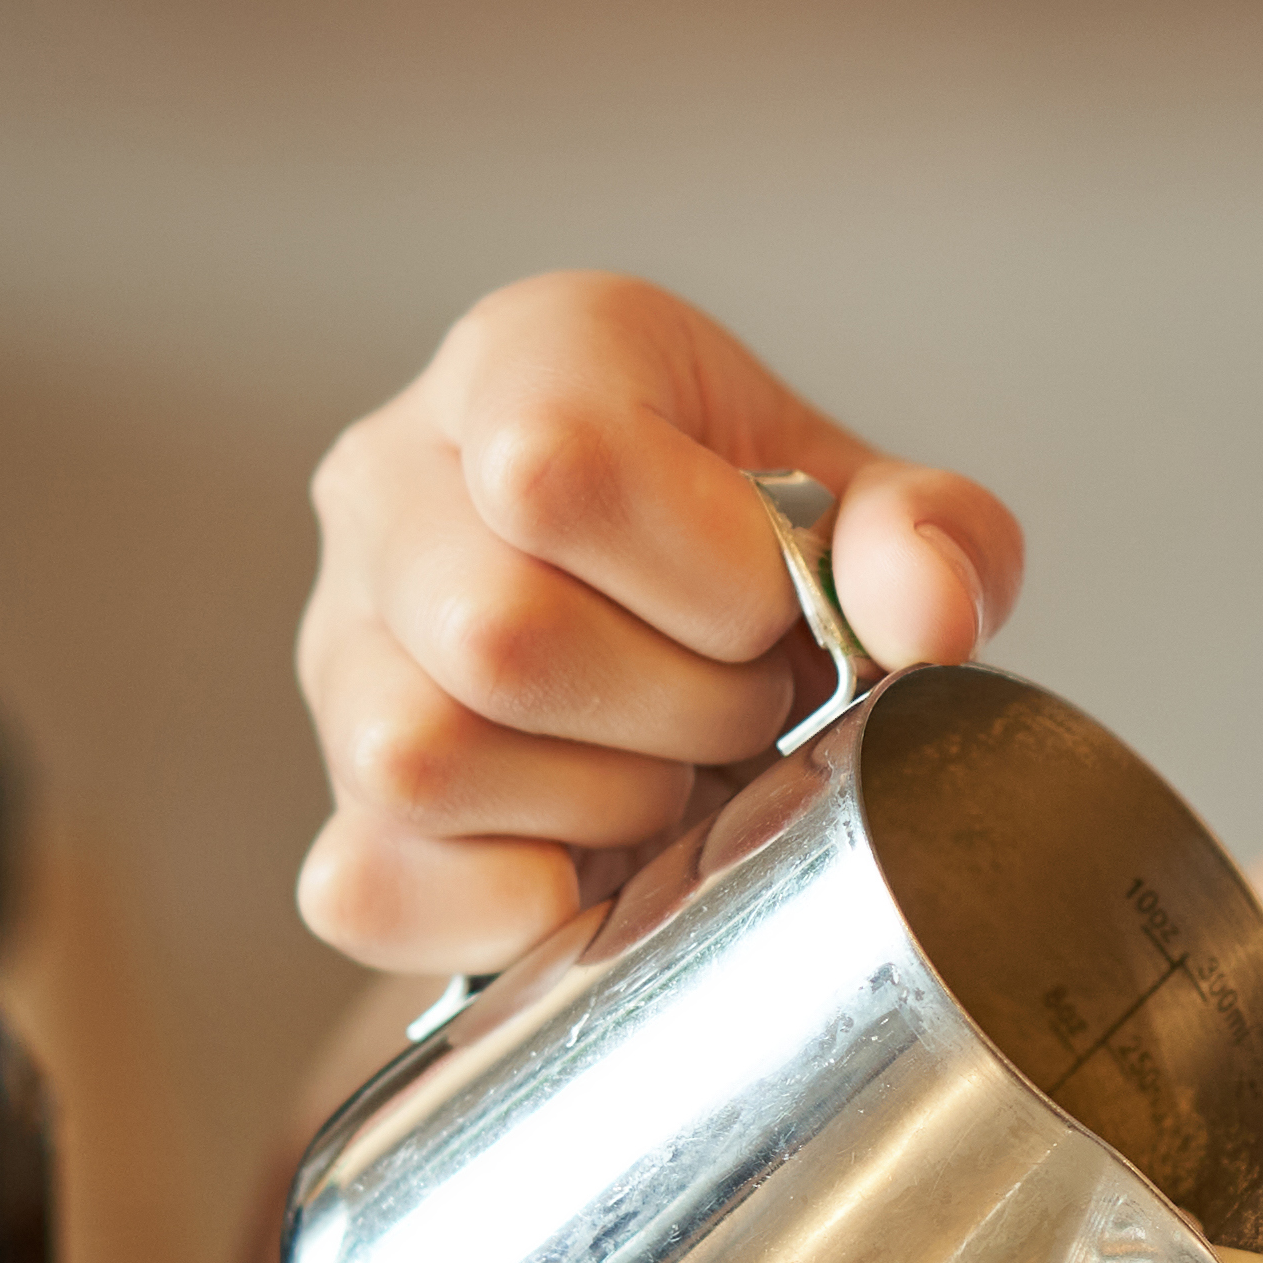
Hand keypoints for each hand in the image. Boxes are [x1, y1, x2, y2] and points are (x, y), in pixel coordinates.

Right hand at [295, 269, 1024, 973]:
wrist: (676, 651)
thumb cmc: (755, 551)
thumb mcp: (867, 510)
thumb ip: (930, 536)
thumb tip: (925, 612)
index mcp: (528, 358)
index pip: (551, 463)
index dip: (705, 576)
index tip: (773, 606)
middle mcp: (391, 483)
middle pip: (496, 632)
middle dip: (680, 705)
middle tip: (743, 703)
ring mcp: (340, 649)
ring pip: (423, 758)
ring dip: (605, 803)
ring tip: (670, 768)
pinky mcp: (333, 802)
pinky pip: (369, 886)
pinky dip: (517, 903)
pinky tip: (597, 859)